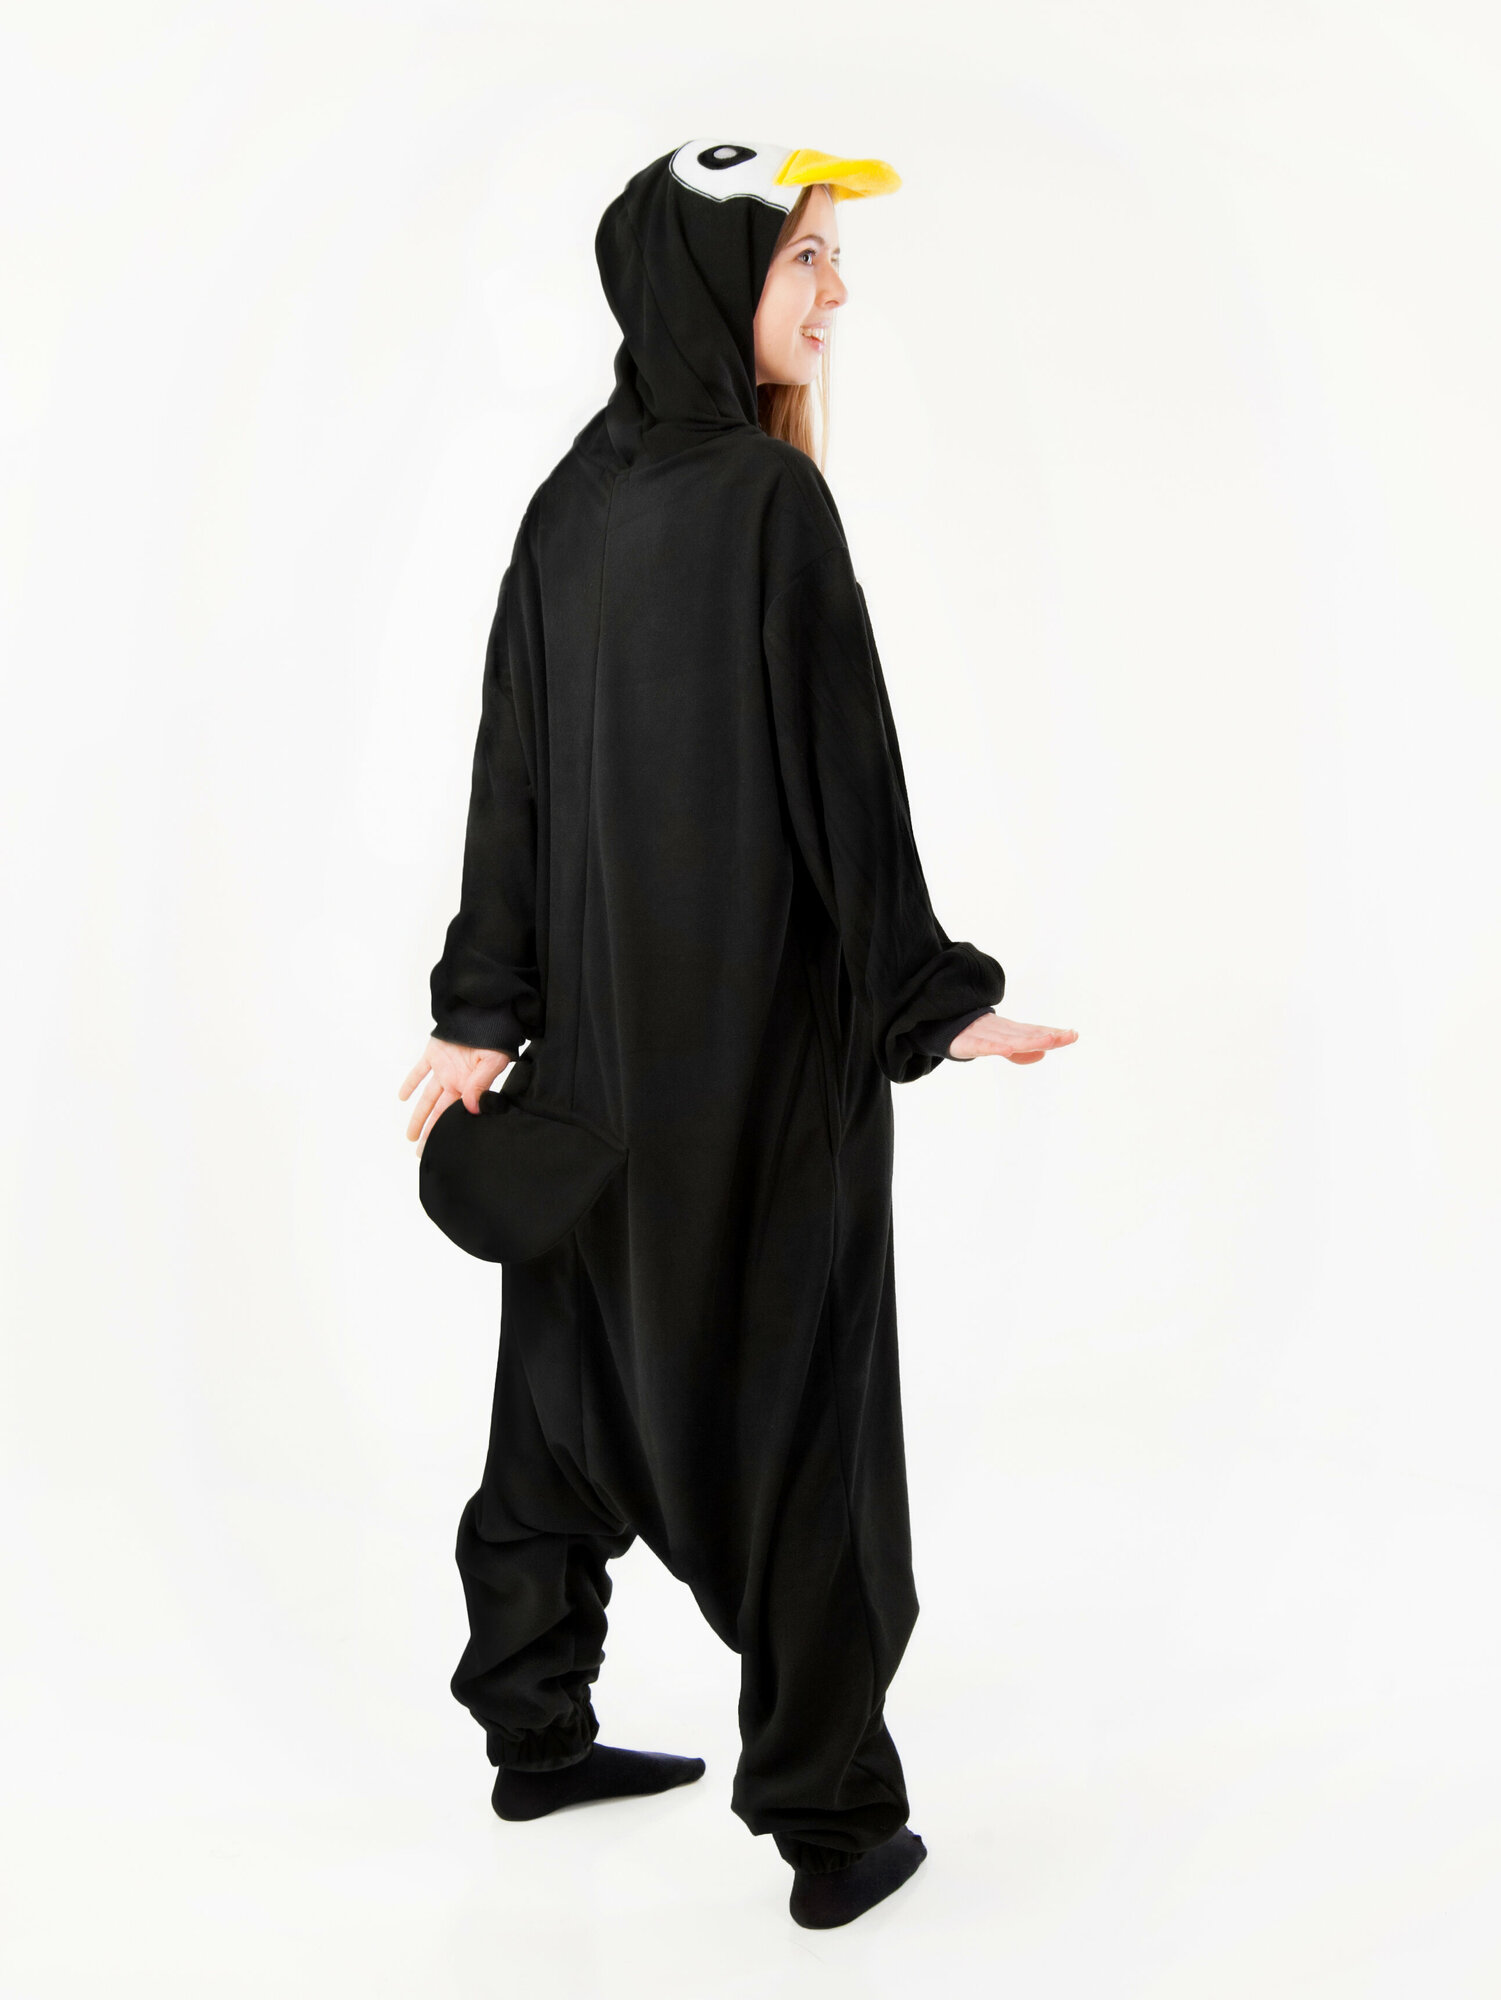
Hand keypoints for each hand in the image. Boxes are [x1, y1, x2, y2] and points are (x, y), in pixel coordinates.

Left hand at [399, 1037, 514, 1155]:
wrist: (485, 1011)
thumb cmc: (495, 1037)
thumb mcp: (493, 1061)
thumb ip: (481, 1084)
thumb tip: (472, 1108)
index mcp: (470, 1086)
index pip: (456, 1113)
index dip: (447, 1129)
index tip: (440, 1147)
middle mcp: (456, 1080)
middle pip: (440, 1112)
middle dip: (431, 1132)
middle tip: (422, 1152)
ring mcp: (444, 1068)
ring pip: (427, 1097)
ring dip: (418, 1115)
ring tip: (411, 1136)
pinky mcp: (434, 1054)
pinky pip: (419, 1071)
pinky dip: (410, 1083)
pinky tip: (402, 1097)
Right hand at [947, 1013, 1078, 1063]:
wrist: (940, 1024)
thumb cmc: (973, 1035)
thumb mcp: (1000, 1044)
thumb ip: (1020, 1052)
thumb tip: (1042, 1055)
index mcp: (1009, 1031)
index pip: (1034, 1032)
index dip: (1053, 1033)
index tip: (1073, 1034)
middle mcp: (999, 1030)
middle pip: (1027, 1033)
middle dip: (1047, 1034)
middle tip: (1069, 1035)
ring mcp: (983, 1035)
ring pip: (1009, 1038)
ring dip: (1029, 1039)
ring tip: (1049, 1040)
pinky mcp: (966, 1043)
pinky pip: (983, 1046)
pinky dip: (995, 1046)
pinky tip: (1007, 1049)